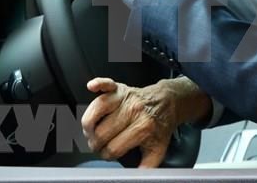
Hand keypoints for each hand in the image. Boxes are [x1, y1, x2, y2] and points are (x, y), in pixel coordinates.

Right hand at [82, 77, 210, 167]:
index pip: (113, 148)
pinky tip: (92, 87)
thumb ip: (146, 166)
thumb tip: (134, 177)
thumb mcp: (157, 150)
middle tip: (100, 145)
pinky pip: (106, 83)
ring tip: (92, 133)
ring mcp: (125, 98)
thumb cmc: (159, 126)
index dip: (108, 155)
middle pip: (102, 133)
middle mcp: (133, 111)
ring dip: (89, 126)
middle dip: (97, 144)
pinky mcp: (120, 88)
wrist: (168, 103)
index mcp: (143, 127)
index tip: (109, 155)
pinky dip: (98, 84)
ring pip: (96, 112)